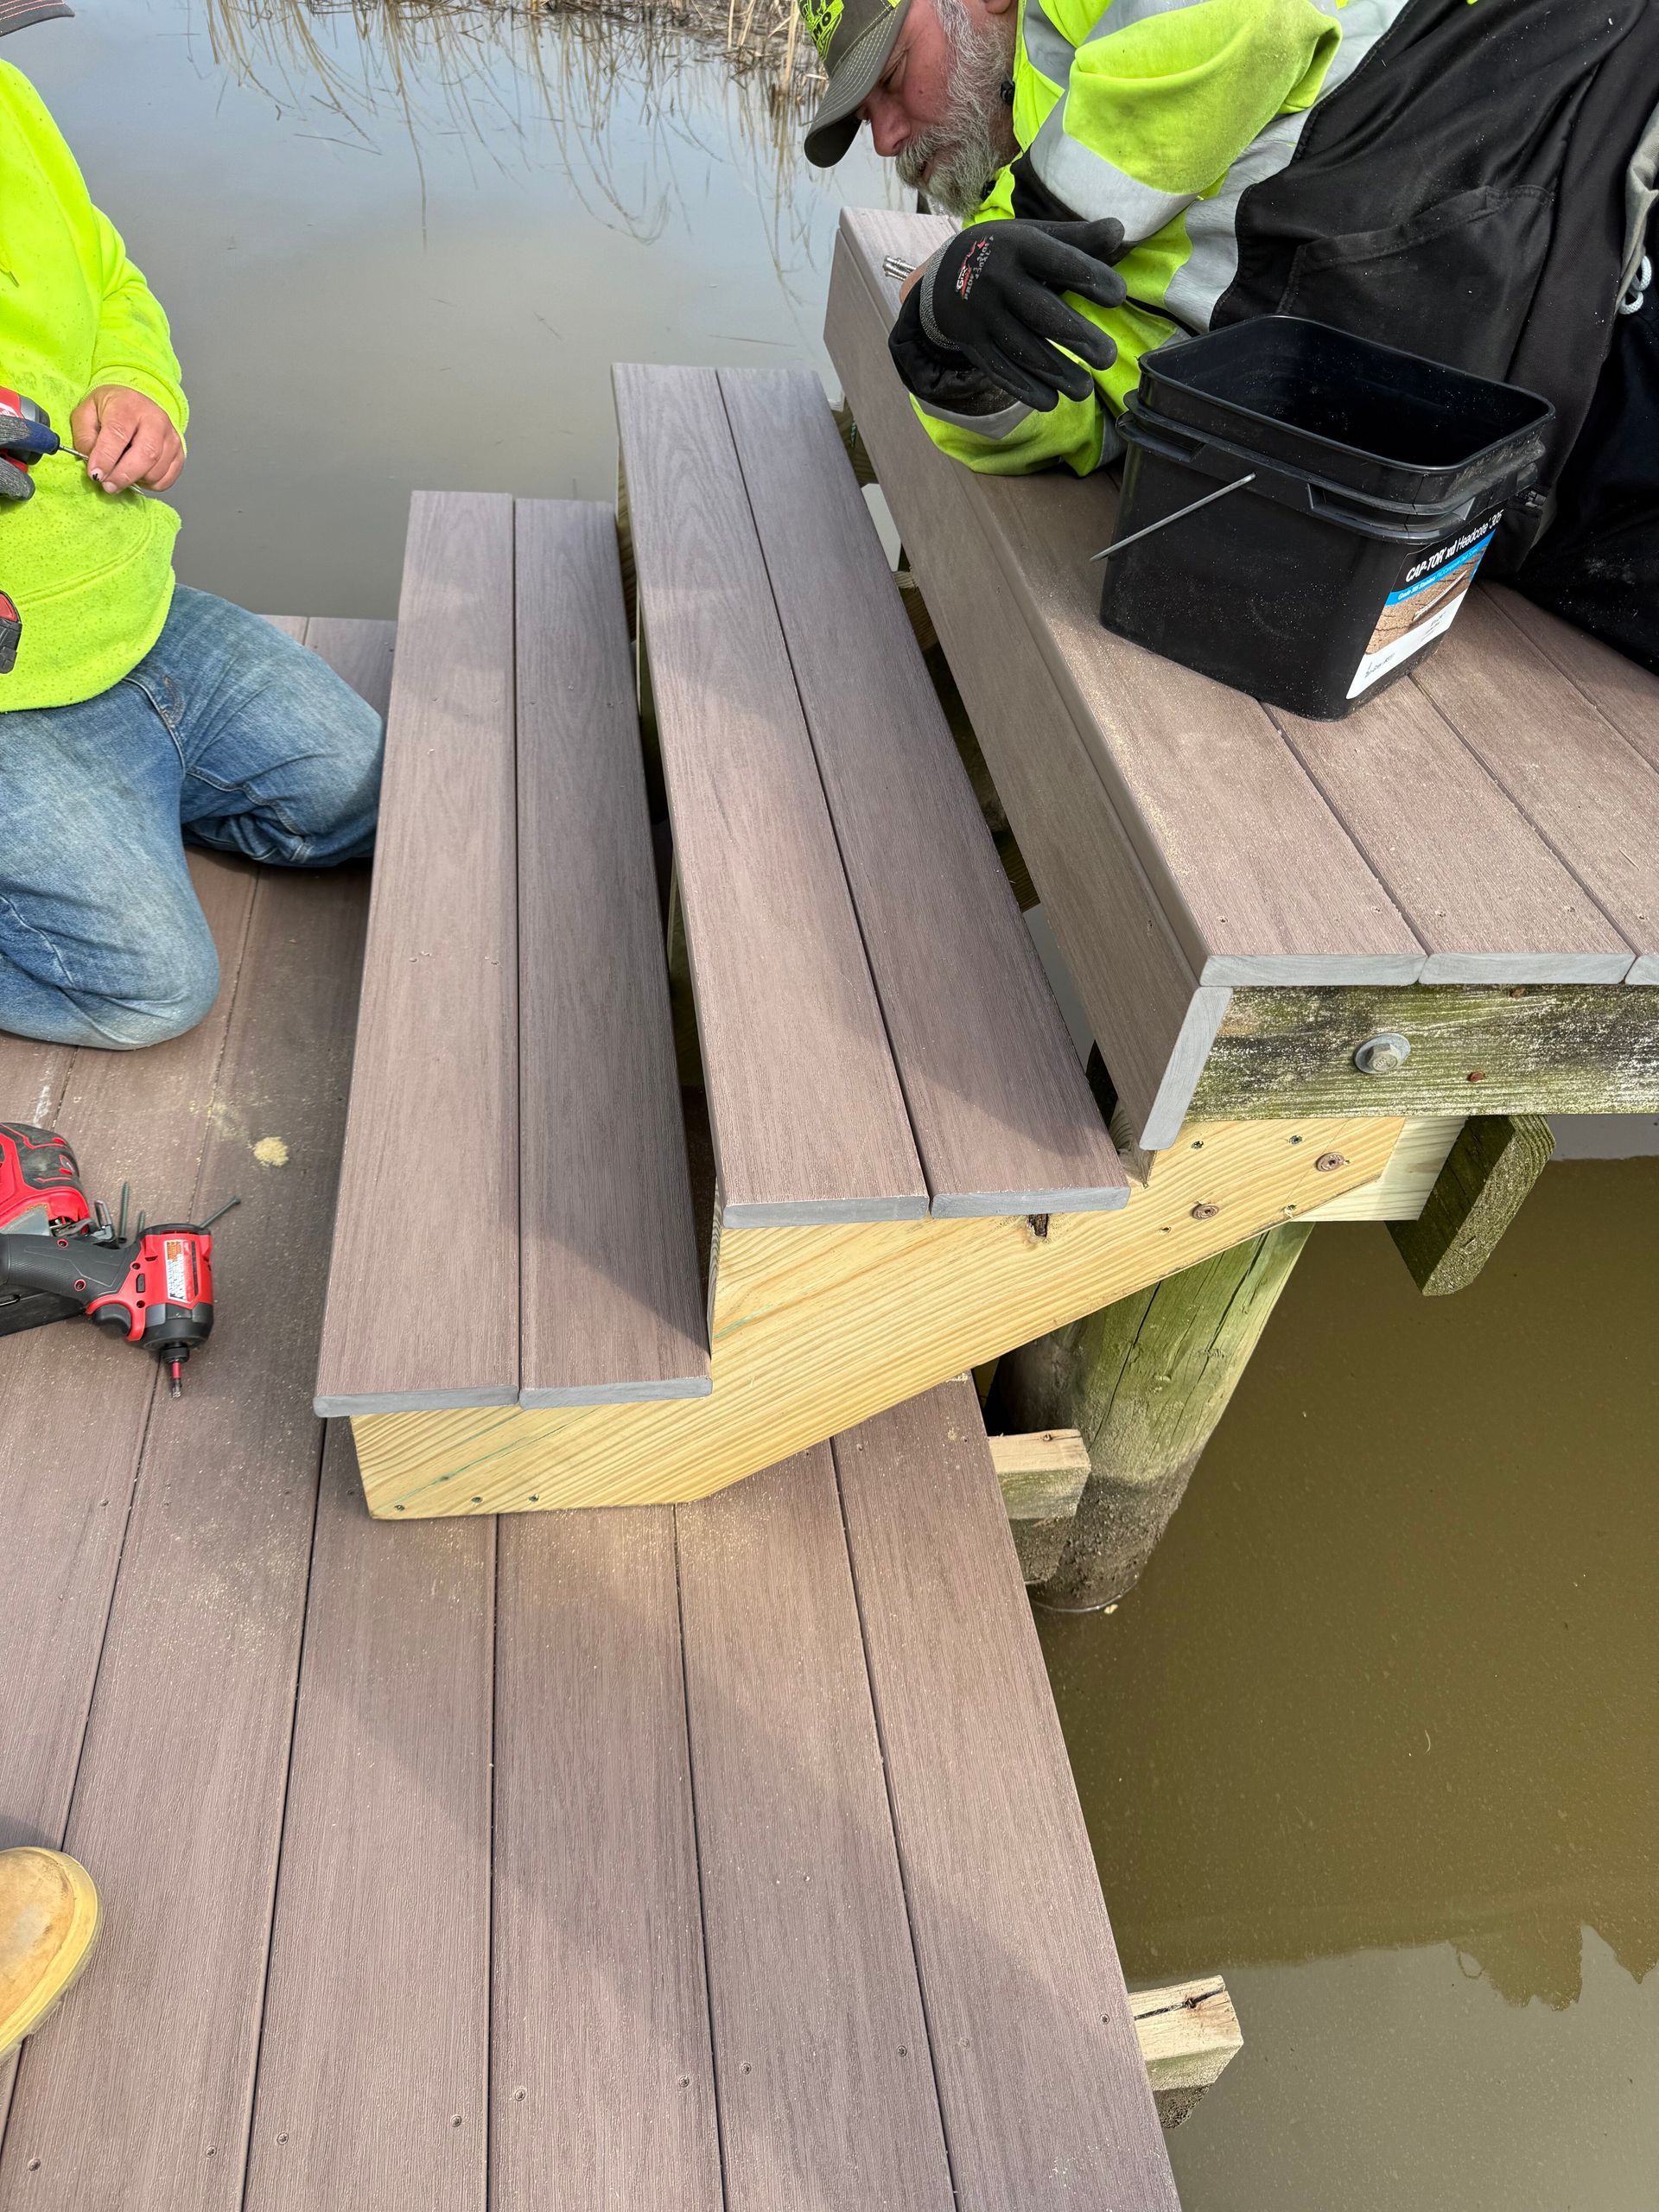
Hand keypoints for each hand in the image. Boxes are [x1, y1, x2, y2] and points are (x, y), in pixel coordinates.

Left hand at [69, 386, 184, 493]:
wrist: (135, 403)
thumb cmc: (110, 409)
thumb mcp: (85, 414)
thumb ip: (85, 438)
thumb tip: (94, 465)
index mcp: (128, 405)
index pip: (118, 434)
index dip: (106, 458)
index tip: (95, 475)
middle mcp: (155, 419)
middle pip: (146, 455)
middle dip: (123, 476)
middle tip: (107, 485)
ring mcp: (171, 437)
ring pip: (156, 471)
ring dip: (136, 480)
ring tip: (121, 474)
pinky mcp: (179, 453)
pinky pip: (167, 479)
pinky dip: (150, 484)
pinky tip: (138, 474)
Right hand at [916, 218, 1127, 408]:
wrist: (945, 274)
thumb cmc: (1008, 254)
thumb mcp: (1035, 236)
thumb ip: (1077, 239)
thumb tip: (1119, 231)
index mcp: (1018, 247)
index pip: (1057, 261)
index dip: (1089, 277)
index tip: (1119, 296)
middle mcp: (997, 280)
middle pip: (1040, 312)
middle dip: (1077, 337)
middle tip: (1108, 358)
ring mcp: (982, 315)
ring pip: (1022, 349)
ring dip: (1056, 372)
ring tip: (1085, 390)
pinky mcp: (972, 343)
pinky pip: (999, 370)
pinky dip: (1025, 388)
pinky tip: (1051, 401)